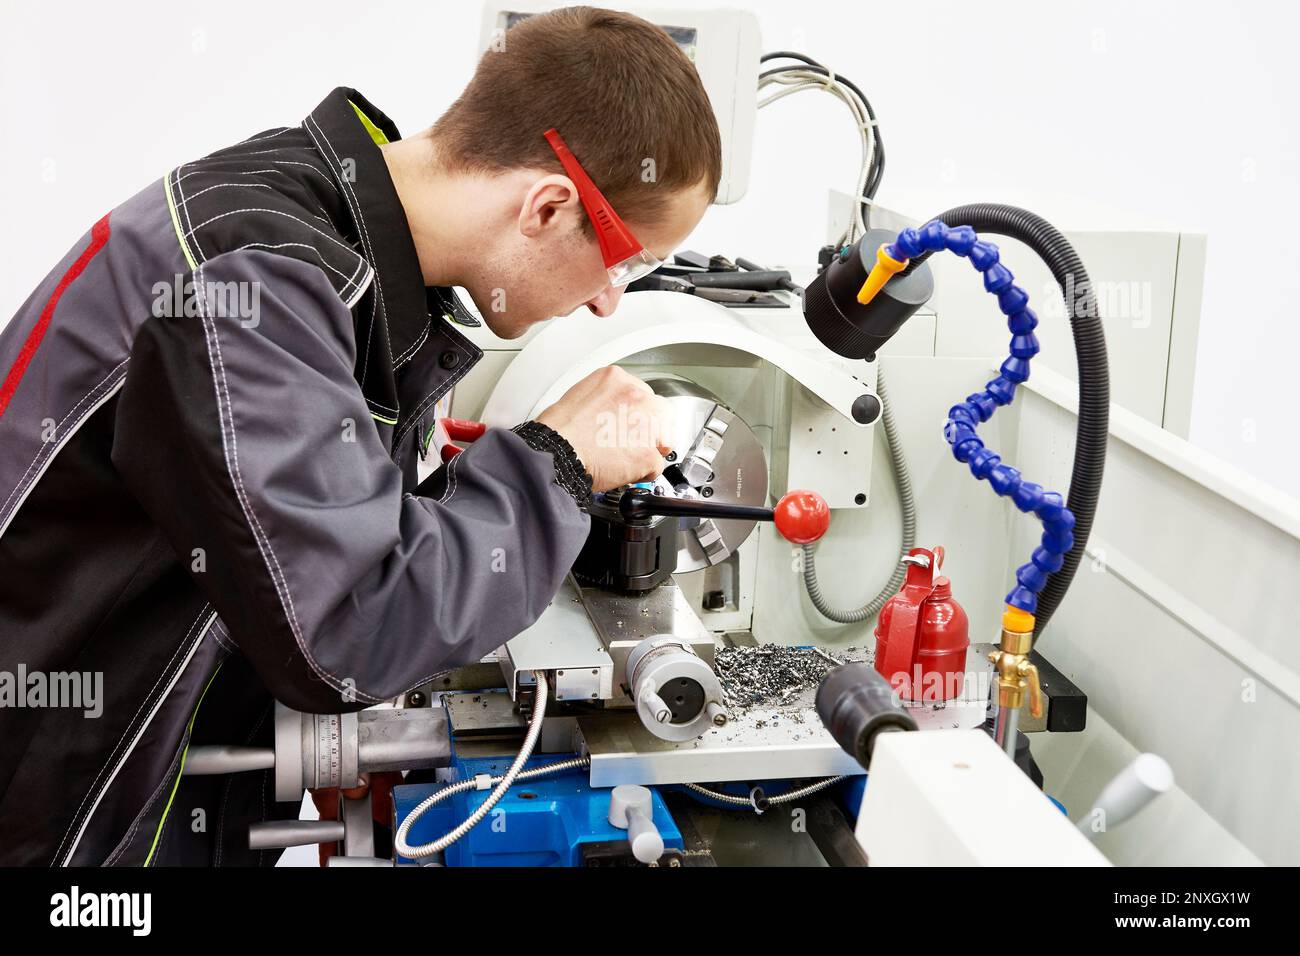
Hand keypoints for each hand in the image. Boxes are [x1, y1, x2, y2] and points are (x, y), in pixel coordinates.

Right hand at [536, 366, 673, 491]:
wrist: (555, 452)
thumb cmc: (558, 431)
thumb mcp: (581, 396)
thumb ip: (606, 400)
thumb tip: (613, 412)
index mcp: (617, 379)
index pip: (644, 394)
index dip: (638, 413)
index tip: (630, 424)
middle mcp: (636, 396)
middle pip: (661, 413)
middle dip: (651, 429)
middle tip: (632, 443)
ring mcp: (646, 424)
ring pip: (663, 439)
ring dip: (649, 450)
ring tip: (626, 458)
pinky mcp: (647, 453)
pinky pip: (656, 466)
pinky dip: (643, 473)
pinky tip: (625, 472)